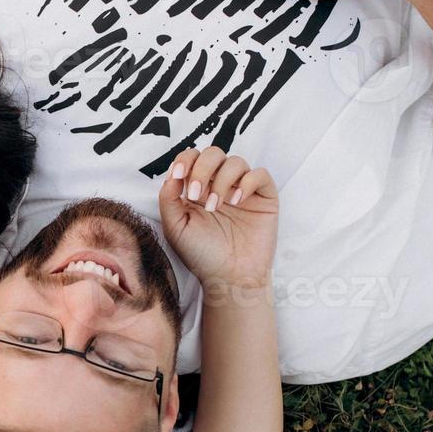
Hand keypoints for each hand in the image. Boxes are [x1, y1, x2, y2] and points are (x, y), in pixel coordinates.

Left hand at [157, 147, 277, 289]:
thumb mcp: (175, 228)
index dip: (184, 160)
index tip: (178, 176)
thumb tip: (172, 174)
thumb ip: (168, 199)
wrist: (229, 278)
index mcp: (197, 189)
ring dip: (222, 180)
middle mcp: (220, 185)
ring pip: (236, 161)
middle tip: (197, 195)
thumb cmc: (201, 255)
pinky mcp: (264, 198)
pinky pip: (260, 174)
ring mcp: (242, 190)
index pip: (192, 159)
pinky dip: (247, 182)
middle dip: (202, 169)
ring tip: (215, 206)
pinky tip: (237, 201)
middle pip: (213, 153)